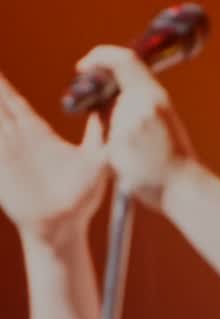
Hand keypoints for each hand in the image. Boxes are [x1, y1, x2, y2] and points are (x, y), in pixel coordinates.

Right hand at [0, 73, 106, 242]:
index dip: (3, 86)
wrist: (64, 229)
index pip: (15, 102)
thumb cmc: (81, 200)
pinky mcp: (1, 170)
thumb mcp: (95, 161)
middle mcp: (18, 141)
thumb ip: (97, 135)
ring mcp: (7, 155)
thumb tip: (106, 110)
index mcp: (37, 135)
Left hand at [75, 46, 195, 207]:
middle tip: (128, 137)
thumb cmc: (175, 157)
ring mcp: (126, 124)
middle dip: (111, 116)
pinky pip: (106, 144)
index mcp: (154, 94)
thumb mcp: (165, 117)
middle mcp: (140, 104)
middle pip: (109, 99)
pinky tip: (133, 165)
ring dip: (115, 136)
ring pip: (106, 122)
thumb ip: (140, 100)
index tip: (83, 66)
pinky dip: (115, 153)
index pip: (121, 60)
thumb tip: (111, 95)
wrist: (182, 186)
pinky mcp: (116, 147)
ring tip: (139, 155)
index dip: (98, 57)